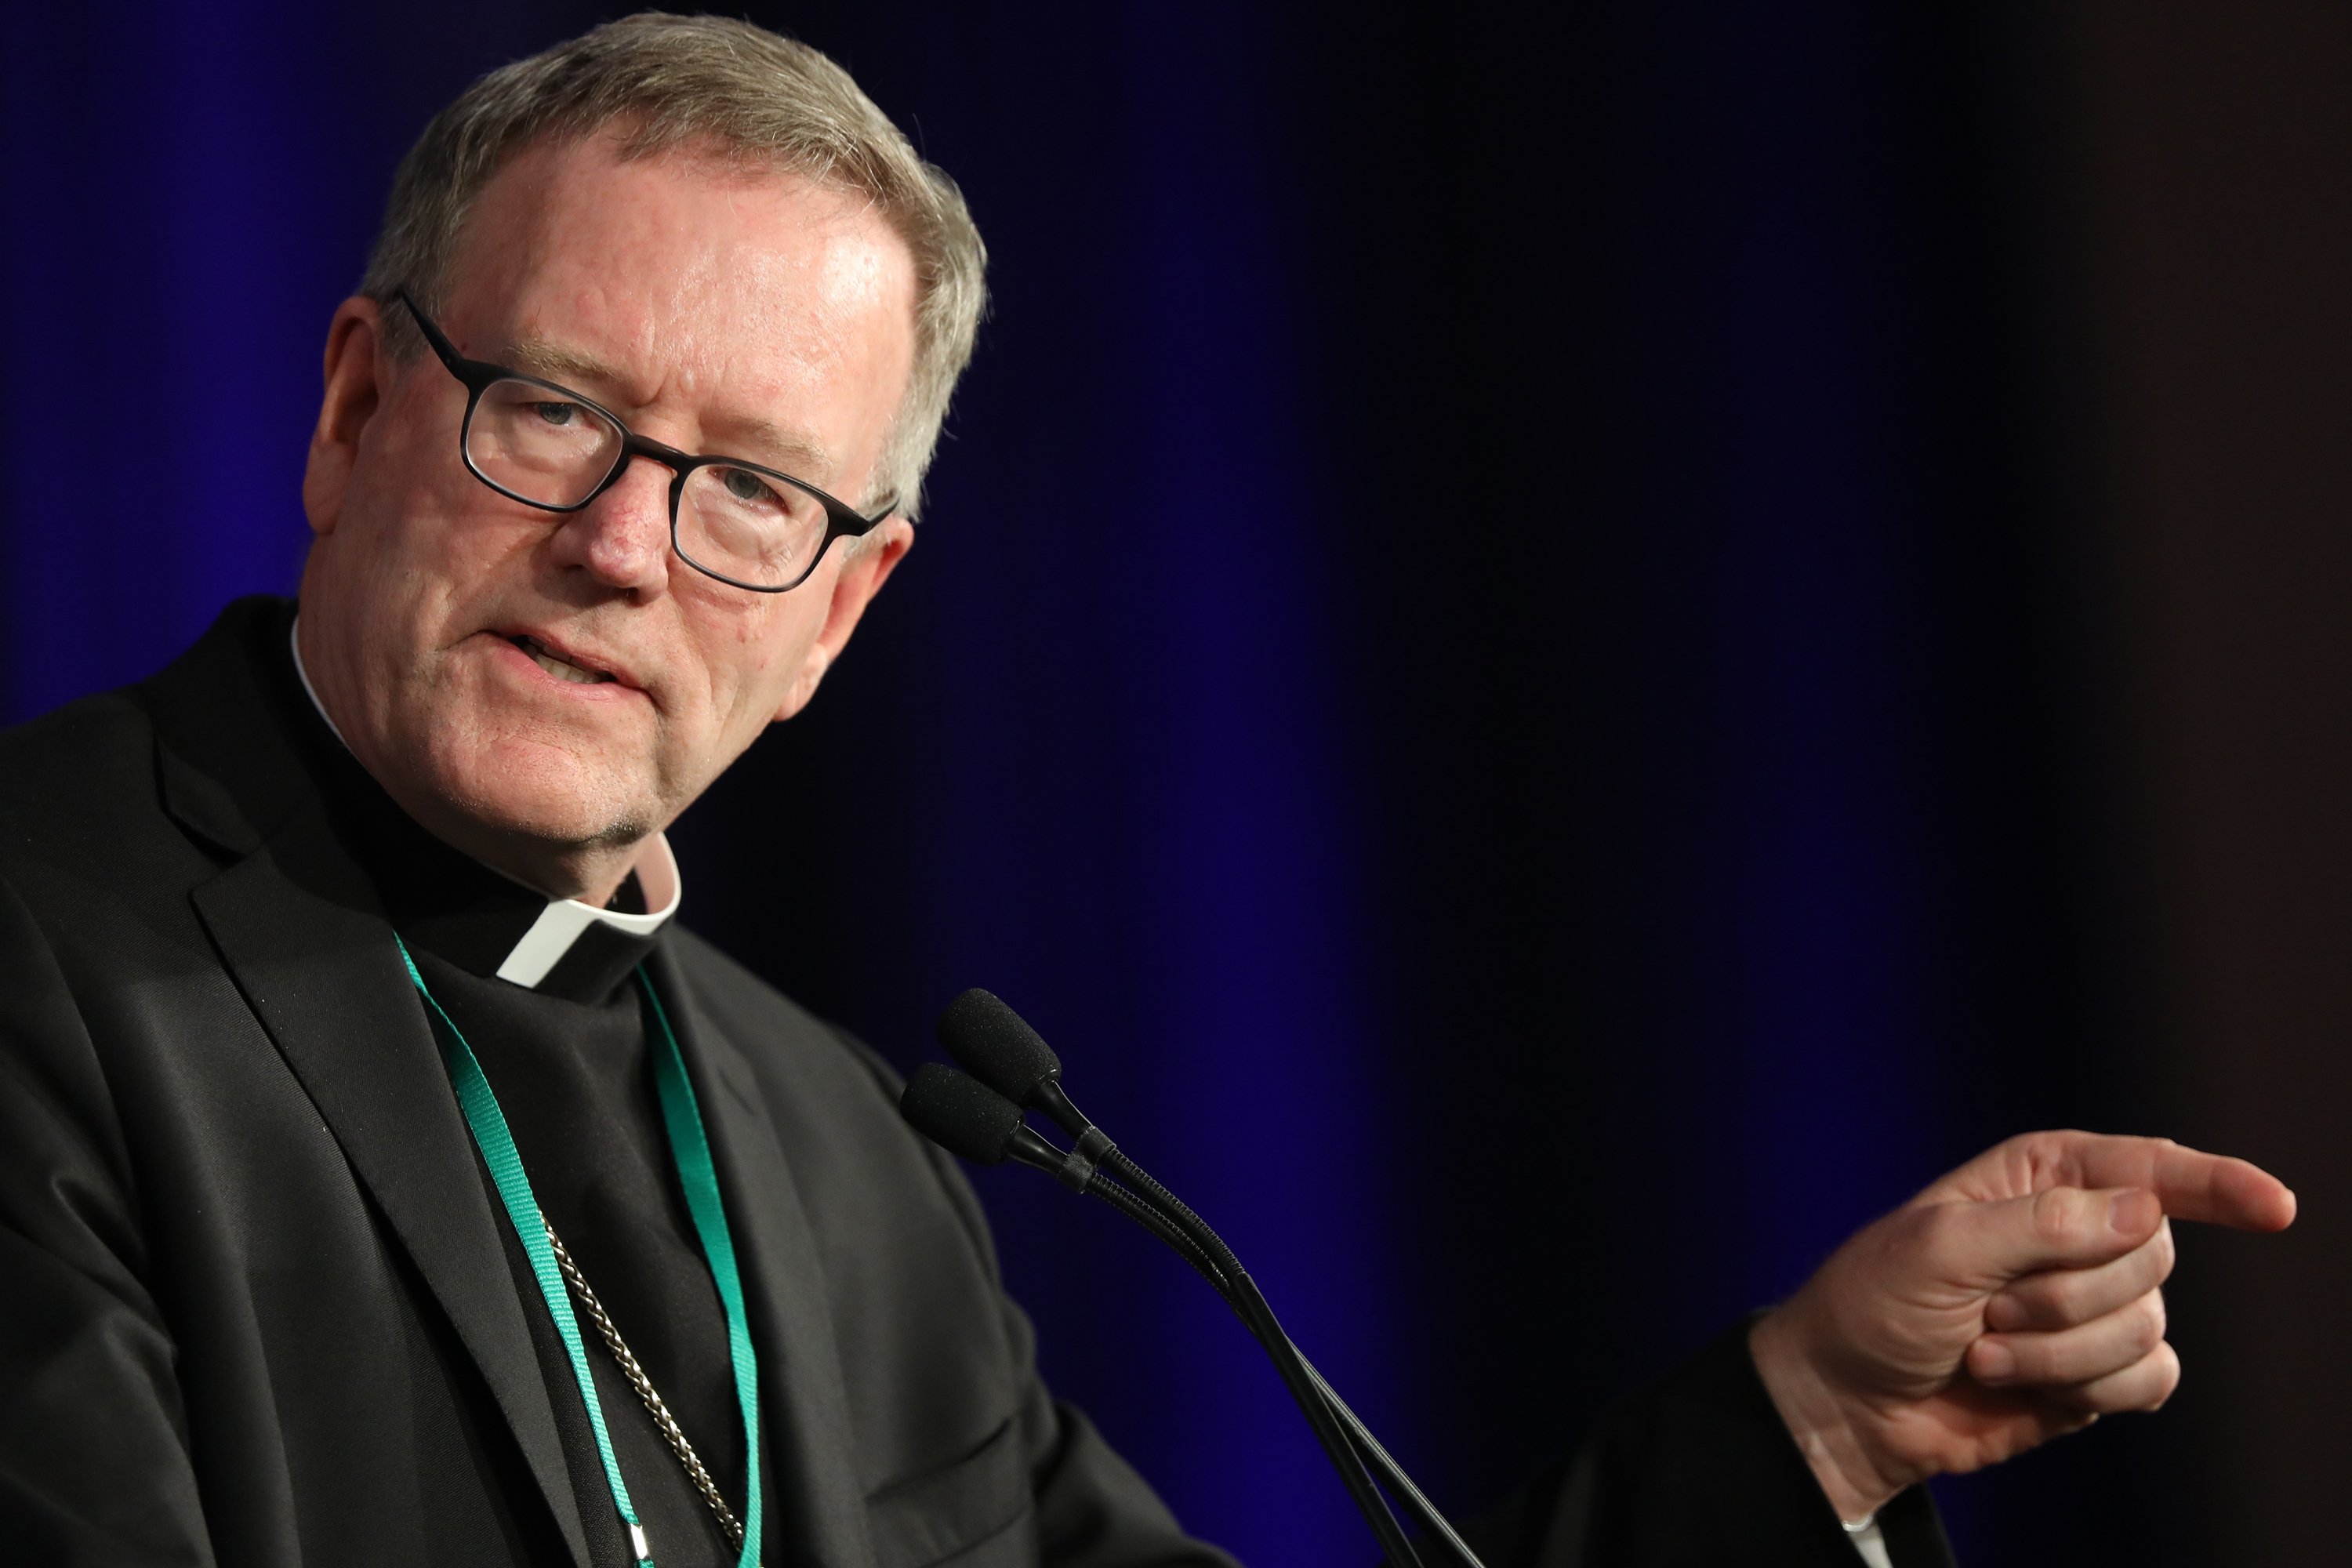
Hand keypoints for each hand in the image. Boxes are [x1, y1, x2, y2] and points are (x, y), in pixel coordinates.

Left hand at [1747, 1131, 2294, 1520]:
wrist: (1850, 1399)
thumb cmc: (1876, 1304)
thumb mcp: (1937, 1248)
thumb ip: (2042, 1226)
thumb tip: (2147, 1210)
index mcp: (2041, 1176)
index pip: (2149, 1167)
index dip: (2217, 1184)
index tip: (2274, 1207)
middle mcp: (2082, 1232)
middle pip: (2150, 1255)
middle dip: (2064, 1297)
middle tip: (1985, 1311)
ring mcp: (2094, 1304)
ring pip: (2144, 1325)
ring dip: (2057, 1353)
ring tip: (1983, 1351)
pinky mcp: (2100, 1371)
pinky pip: (2150, 1379)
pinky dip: (2087, 1390)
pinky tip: (2028, 1387)